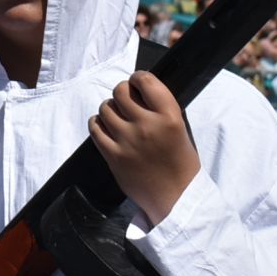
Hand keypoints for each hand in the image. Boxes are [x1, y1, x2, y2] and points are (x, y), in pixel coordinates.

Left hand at [89, 71, 198, 226]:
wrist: (175, 197)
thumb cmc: (181, 163)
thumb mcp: (181, 128)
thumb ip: (161, 109)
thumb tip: (140, 92)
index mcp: (169, 116)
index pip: (145, 81)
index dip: (137, 78)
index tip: (136, 82)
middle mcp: (147, 125)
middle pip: (120, 91)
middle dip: (122, 92)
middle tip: (125, 100)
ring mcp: (127, 141)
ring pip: (105, 108)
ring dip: (109, 108)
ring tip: (117, 116)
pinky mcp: (113, 156)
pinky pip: (95, 128)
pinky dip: (98, 123)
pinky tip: (105, 127)